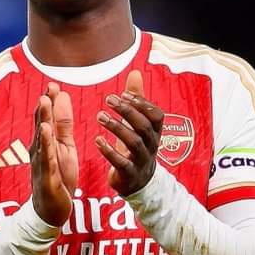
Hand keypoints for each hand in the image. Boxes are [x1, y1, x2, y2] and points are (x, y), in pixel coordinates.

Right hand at [30, 82, 78, 225]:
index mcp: (46, 142)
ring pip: (42, 138)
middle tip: (49, 86)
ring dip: (42, 119)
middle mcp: (40, 150)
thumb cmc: (58, 177)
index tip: (54, 83)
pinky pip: (46, 157)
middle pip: (41, 123)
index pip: (46, 118)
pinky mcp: (46, 176)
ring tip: (45, 101)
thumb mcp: (65, 147)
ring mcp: (41, 163)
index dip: (50, 101)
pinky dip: (45, 144)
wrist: (51, 210)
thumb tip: (63, 98)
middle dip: (45, 105)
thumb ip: (63, 124)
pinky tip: (46, 132)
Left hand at [95, 70, 162, 195]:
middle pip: (144, 126)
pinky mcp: (129, 174)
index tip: (124, 93)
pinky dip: (109, 151)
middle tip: (109, 100)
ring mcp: (141, 160)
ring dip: (117, 127)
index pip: (156, 115)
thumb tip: (136, 72)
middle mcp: (151, 145)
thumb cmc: (136, 148)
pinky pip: (122, 162)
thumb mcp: (138, 123)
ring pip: (134, 142)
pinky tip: (97, 140)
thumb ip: (137, 99)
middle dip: (127, 112)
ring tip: (100, 117)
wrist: (138, 182)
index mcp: (154, 132)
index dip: (142, 104)